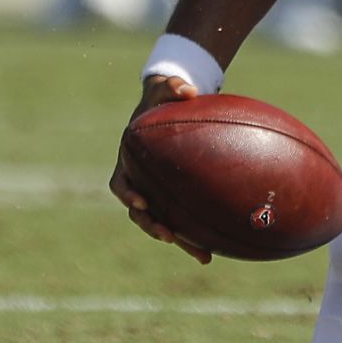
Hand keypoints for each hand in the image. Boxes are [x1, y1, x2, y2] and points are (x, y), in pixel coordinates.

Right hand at [110, 73, 212, 263]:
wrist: (169, 104)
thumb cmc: (163, 95)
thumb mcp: (165, 87)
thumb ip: (174, 87)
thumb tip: (189, 90)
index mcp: (130, 160)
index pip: (121, 182)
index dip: (128, 195)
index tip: (141, 202)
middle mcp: (141, 180)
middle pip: (140, 212)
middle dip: (152, 226)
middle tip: (168, 235)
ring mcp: (158, 190)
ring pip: (164, 222)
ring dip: (181, 240)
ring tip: (204, 255)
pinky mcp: (175, 195)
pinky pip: (185, 216)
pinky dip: (198, 233)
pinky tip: (219, 245)